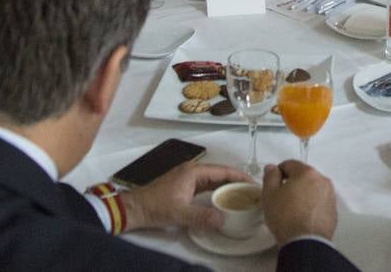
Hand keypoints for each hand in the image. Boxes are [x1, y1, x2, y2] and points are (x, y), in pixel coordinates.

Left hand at [120, 163, 250, 232]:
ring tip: (243, 196)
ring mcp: (188, 178)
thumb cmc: (156, 207)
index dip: (240, 177)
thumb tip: (223, 219)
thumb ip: (202, 216)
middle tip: (253, 192)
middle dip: (237, 181)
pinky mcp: (185, 186)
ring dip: (228, 186)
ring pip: (214, 180)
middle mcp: (193, 171)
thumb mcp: (180, 213)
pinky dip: (218, 191)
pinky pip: (207, 186)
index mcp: (194, 172)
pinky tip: (225, 199)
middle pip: (220, 174)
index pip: (223, 171)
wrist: (135, 209)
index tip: (255, 184)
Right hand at [262, 160, 337, 243]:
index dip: (278, 173)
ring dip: (303, 194)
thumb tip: (272, 167)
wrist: (304, 242)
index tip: (273, 184)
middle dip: (292, 183)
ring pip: (313, 189)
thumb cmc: (285, 216)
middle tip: (281, 198)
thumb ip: (270, 176)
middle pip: (303, 176)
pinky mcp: (333, 211)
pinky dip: (312, 205)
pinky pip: (320, 202)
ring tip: (292, 209)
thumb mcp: (269, 194)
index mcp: (307, 173)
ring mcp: (330, 196)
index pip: (290, 164)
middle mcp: (322, 180)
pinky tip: (302, 217)